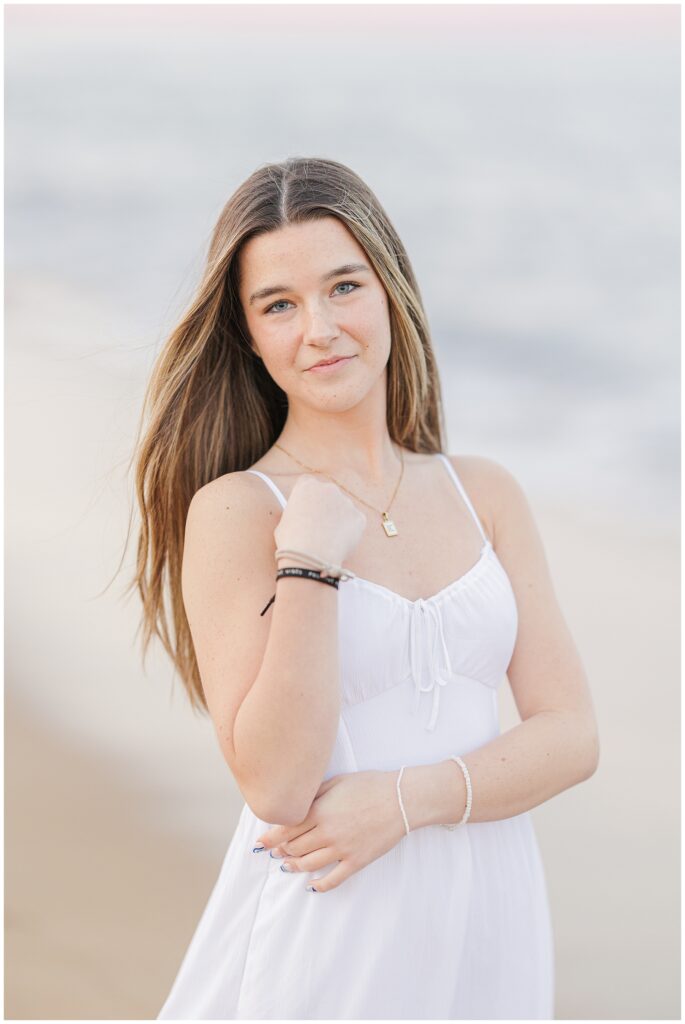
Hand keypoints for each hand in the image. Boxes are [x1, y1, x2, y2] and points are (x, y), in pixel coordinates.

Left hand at [252, 770, 405, 892]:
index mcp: (320, 811)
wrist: (401, 799)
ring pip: (309, 864)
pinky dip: (319, 885)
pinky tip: (311, 886)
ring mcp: (342, 849)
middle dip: (281, 851)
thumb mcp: (337, 782)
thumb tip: (297, 804)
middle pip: (294, 847)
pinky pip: (334, 879)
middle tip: (273, 853)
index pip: (286, 828)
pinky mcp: (357, 861)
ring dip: (294, 867)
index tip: (260, 844)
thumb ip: (314, 794)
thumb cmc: (369, 785)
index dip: (270, 838)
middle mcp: (327, 832)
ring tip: (286, 867)